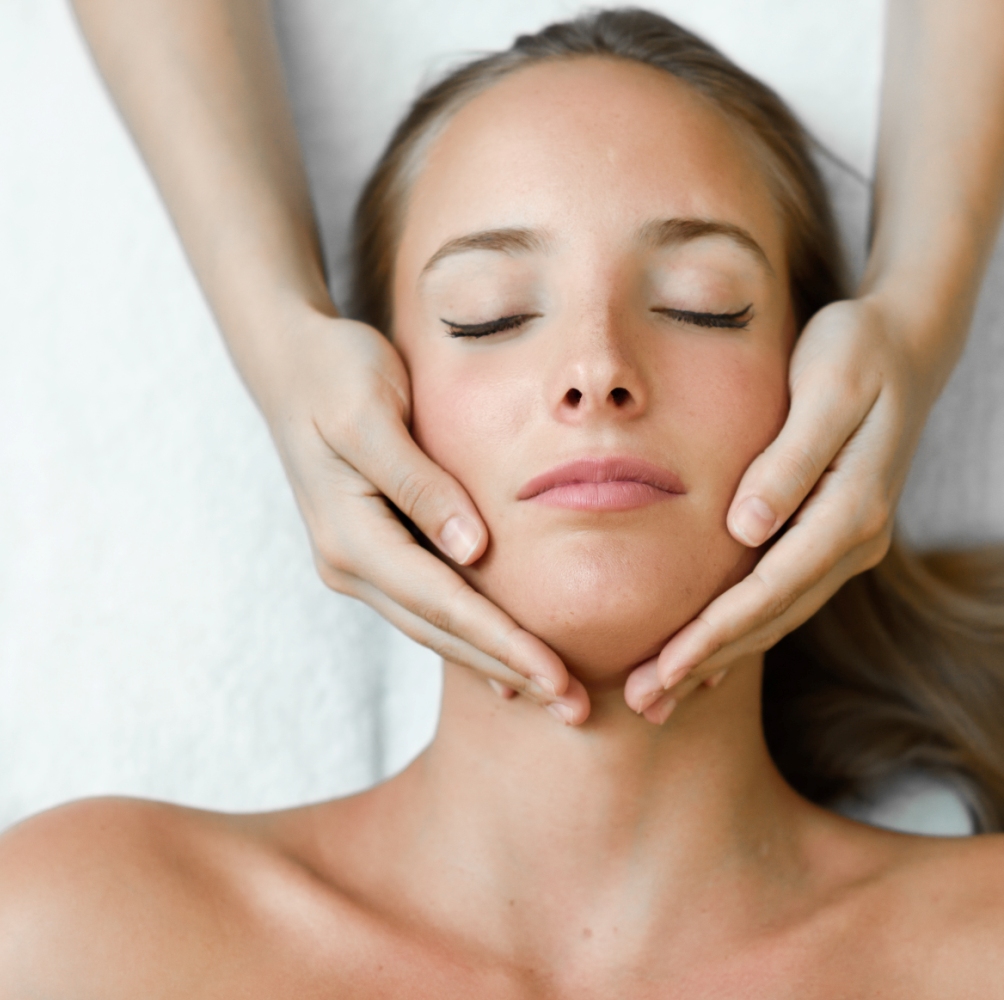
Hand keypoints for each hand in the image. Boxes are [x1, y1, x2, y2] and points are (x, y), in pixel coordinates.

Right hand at [259, 307, 590, 723]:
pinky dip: (470, 637)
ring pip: (435, 630)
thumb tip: (473, 549)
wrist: (291, 361)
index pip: (442, 604)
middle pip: (441, 633)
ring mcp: (359, 564)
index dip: (502, 643)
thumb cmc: (336, 374)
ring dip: (494, 664)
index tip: (557, 677)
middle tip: (574, 711)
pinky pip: (428, 608)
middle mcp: (351, 564)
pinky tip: (506, 665)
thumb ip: (420, 483)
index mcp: (352, 536)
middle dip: (510, 672)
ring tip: (554, 699)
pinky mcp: (375, 552)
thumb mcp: (373, 415)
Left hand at [625, 295, 941, 721]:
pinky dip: (743, 630)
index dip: (716, 633)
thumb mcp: (827, 391)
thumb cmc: (859, 353)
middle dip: (706, 662)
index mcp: (853, 510)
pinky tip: (707, 659)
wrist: (908, 344)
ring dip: (719, 657)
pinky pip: (783, 595)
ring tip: (661, 695)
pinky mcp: (833, 536)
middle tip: (642, 702)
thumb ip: (790, 460)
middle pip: (771, 618)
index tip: (664, 668)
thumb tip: (745, 527)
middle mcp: (856, 540)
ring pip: (777, 616)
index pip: (771, 589)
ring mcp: (849, 543)